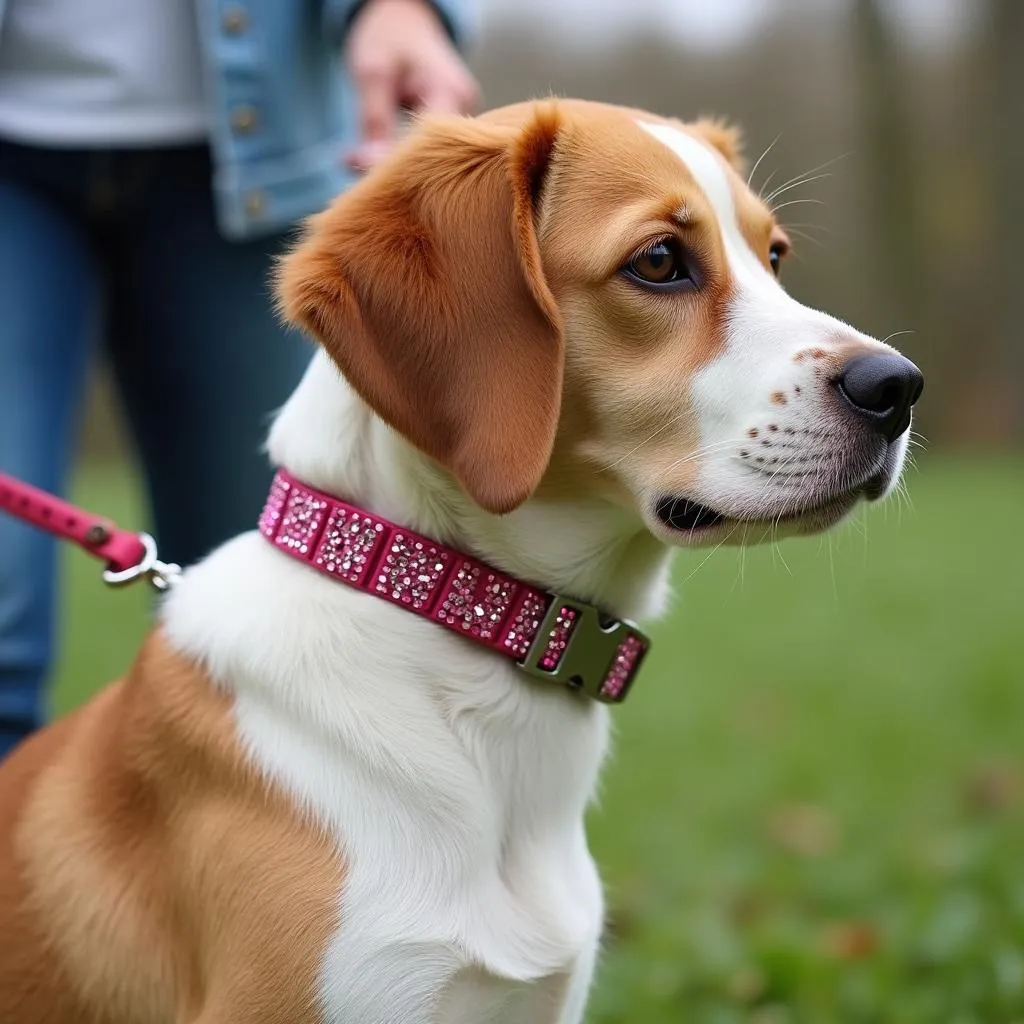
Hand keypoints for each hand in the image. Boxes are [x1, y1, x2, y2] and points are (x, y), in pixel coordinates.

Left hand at [345, 0, 479, 171]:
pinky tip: (369, 154)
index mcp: (453, 93)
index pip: (428, 144)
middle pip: (431, 160)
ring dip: (391, 165)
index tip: (357, 164)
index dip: (395, 161)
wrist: (405, 20)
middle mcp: (467, 115)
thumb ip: (374, 119)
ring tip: (355, 160)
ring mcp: (462, 127)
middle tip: (350, 164)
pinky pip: (424, 156)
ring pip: (426, 161)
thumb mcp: (373, 71)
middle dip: (391, 167)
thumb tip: (370, 166)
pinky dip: (396, 158)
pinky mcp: (450, 135)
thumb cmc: (389, 35)